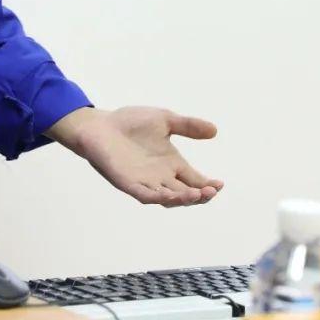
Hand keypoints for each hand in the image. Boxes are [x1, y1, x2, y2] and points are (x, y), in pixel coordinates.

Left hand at [46, 105, 223, 206]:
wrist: (99, 125)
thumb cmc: (130, 123)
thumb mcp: (164, 120)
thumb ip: (187, 126)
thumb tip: (214, 130)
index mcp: (172, 164)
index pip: (196, 181)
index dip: (209, 185)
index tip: (220, 183)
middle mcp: (161, 177)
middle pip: (186, 194)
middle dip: (200, 195)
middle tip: (211, 190)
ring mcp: (145, 182)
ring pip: (168, 198)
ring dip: (183, 199)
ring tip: (197, 195)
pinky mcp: (128, 183)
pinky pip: (145, 195)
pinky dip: (158, 197)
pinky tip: (169, 195)